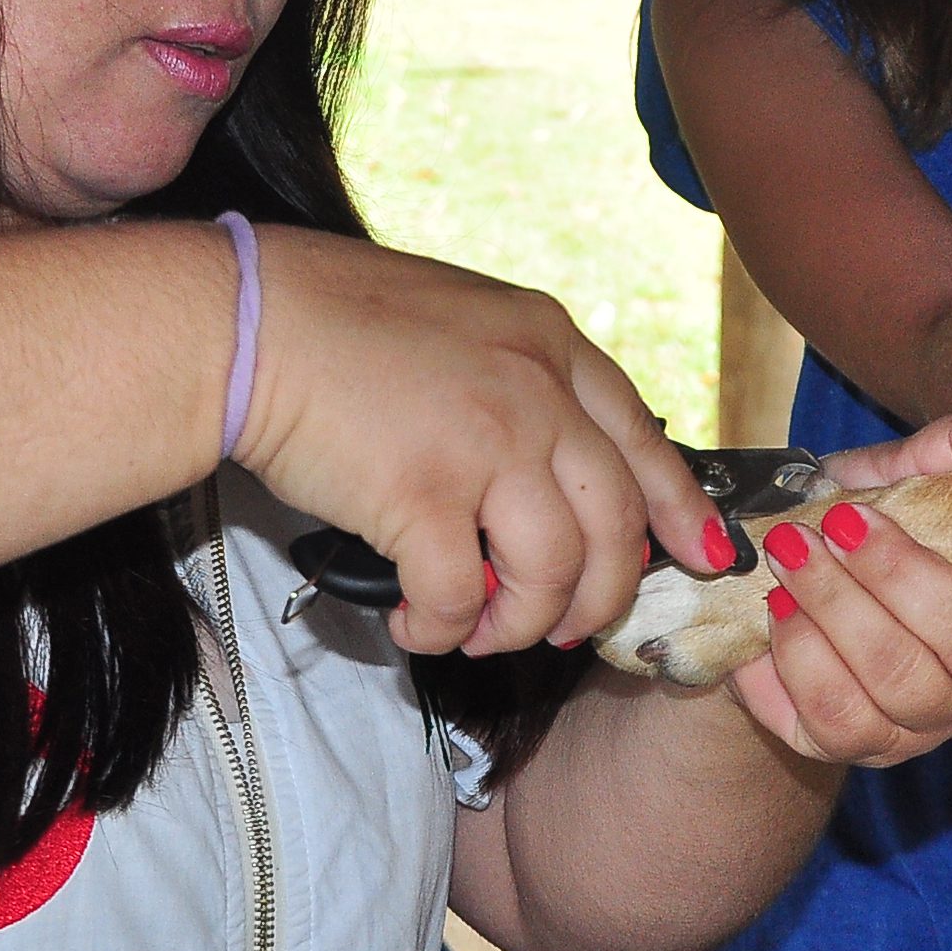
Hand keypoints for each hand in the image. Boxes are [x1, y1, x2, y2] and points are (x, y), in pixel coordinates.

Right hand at [234, 227, 723, 659]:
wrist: (249, 320)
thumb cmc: (337, 320)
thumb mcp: (464, 320)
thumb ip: (520, 378)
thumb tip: (544, 468)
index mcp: (550, 343)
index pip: (643, 439)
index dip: (680, 509)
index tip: (702, 555)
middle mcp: (536, 392)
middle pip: (617, 524)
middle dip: (601, 595)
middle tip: (568, 628)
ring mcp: (486, 444)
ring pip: (554, 573)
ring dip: (523, 622)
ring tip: (482, 630)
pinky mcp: (423, 496)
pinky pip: (463, 595)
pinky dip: (446, 626)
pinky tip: (417, 621)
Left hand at [726, 403, 951, 766]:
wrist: (774, 573)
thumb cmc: (864, 520)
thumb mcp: (905, 469)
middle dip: (900, 578)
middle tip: (841, 523)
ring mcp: (928, 721)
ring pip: (902, 685)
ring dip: (836, 608)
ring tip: (790, 551)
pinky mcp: (859, 746)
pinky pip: (839, 721)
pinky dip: (800, 657)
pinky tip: (777, 607)